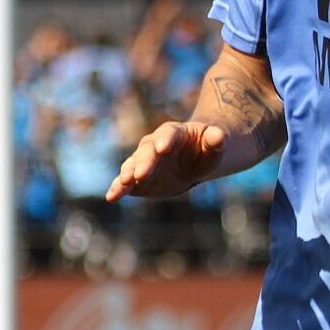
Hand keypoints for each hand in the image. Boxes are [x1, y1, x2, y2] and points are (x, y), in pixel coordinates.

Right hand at [106, 121, 225, 200]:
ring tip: (123, 183)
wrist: (192, 161)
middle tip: (140, 174)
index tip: (162, 148)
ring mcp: (142, 161)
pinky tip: (111, 196)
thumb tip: (218, 136)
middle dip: (143, 162)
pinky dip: (118, 188)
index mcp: (173, 133)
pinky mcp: (137, 178)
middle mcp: (153, 145)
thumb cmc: (205, 151)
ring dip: (127, 174)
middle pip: (146, 152)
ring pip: (132, 165)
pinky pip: (125, 182)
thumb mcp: (215, 145)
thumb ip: (216, 140)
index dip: (165, 140)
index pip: (168, 134)